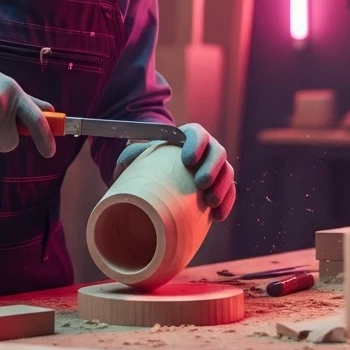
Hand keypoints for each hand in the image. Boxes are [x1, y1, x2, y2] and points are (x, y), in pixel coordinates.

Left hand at [113, 122, 235, 220]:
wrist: (167, 175)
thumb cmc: (154, 162)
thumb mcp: (143, 156)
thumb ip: (132, 156)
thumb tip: (119, 168)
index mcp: (189, 137)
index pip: (198, 134)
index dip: (196, 144)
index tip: (187, 160)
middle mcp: (207, 149)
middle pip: (218, 152)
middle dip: (212, 167)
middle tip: (200, 183)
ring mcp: (217, 167)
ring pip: (227, 172)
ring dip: (222, 186)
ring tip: (210, 201)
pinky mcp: (222, 186)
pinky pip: (230, 192)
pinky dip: (227, 203)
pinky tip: (218, 216)